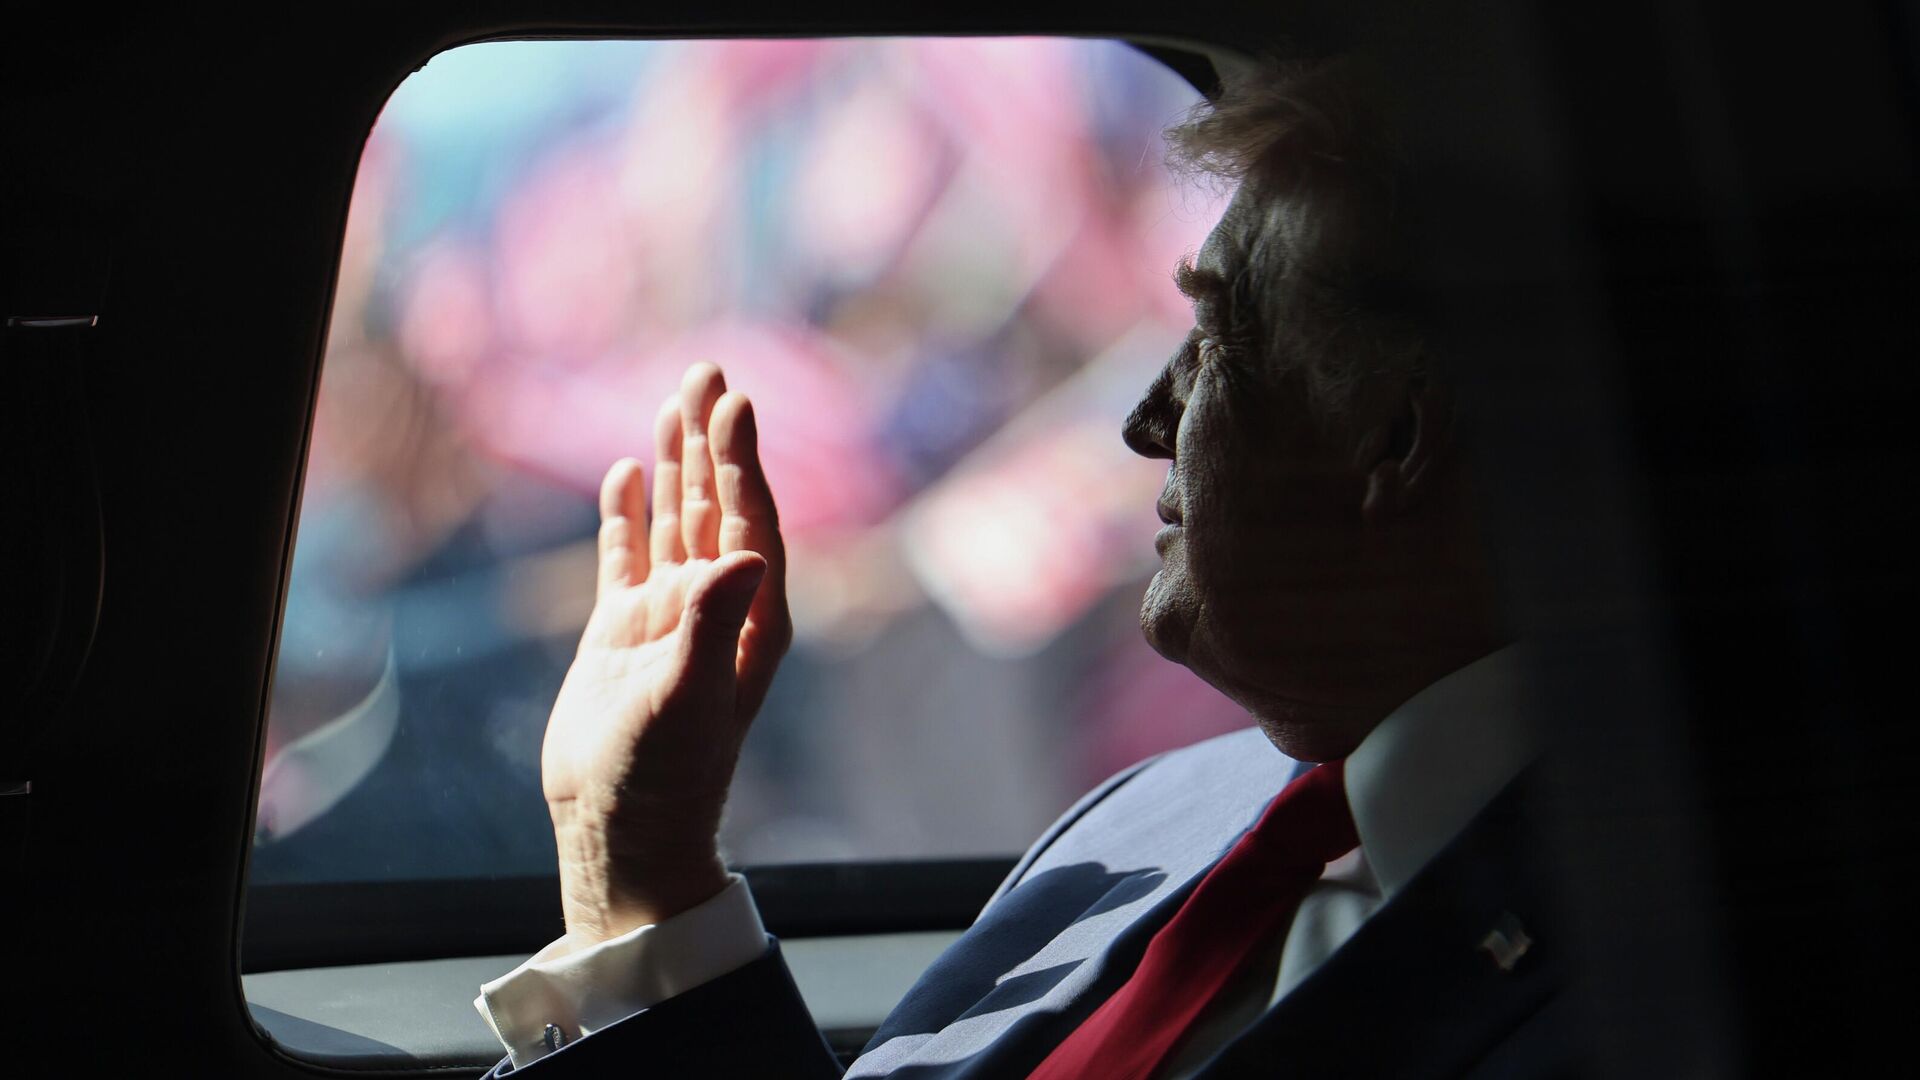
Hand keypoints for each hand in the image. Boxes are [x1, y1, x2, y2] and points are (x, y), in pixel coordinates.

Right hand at [541, 362, 790, 946]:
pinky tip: (626, 472)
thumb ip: (712, 623)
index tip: (735, 403)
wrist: (617, 829)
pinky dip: (628, 514)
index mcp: (749, 619)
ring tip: (673, 400)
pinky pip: (628, 557)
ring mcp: (670, 615)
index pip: (751, 521)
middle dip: (713, 439)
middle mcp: (717, 606)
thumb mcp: (687, 698)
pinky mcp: (624, 632)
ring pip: (676, 520)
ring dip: (676, 464)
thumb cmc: (662, 776)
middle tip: (708, 369)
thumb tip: (749, 553)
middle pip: (719, 504)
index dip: (744, 461)